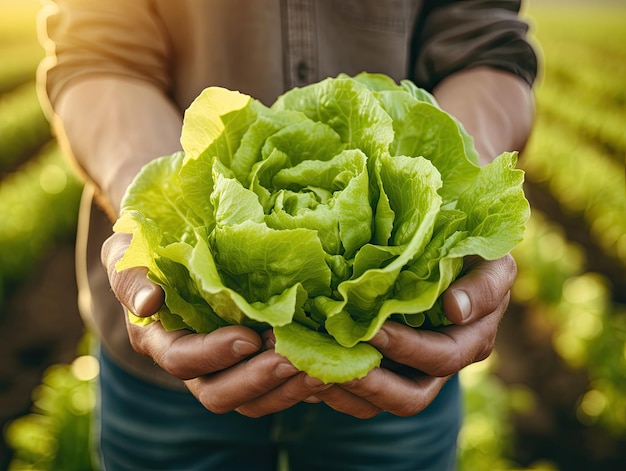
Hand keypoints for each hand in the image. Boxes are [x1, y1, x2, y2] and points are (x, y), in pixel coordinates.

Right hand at [101, 232, 331, 417]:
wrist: (181, 234)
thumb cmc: (149, 242)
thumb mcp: (128, 250)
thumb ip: (130, 277)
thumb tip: (148, 304)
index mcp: (160, 339)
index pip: (183, 360)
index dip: (214, 354)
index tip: (249, 337)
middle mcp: (194, 360)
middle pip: (220, 393)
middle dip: (257, 380)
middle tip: (293, 361)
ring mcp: (226, 363)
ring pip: (253, 398)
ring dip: (285, 387)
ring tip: (319, 367)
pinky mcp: (255, 359)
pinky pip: (276, 385)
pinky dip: (299, 380)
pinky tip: (326, 365)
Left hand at [314, 254, 516, 417]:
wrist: (451, 252)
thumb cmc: (473, 252)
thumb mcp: (490, 261)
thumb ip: (483, 284)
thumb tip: (456, 309)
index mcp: (471, 341)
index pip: (440, 357)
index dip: (407, 348)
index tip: (372, 330)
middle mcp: (442, 363)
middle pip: (410, 398)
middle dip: (371, 384)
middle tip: (332, 366)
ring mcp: (412, 369)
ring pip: (381, 402)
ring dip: (346, 392)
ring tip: (312, 374)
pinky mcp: (387, 366)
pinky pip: (361, 395)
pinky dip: (335, 388)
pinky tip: (309, 372)